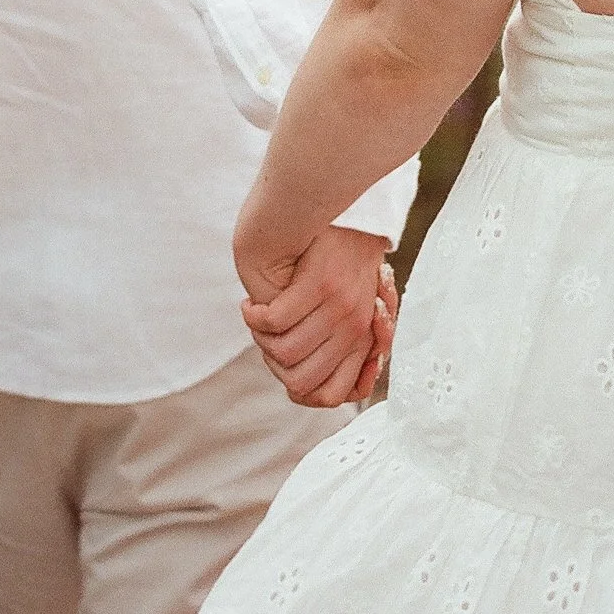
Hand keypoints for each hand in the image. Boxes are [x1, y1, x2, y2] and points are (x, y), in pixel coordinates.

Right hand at [237, 222, 397, 407]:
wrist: (354, 217)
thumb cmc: (349, 264)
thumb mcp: (357, 311)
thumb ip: (342, 347)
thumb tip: (315, 385)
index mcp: (362, 341)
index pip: (329, 396)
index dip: (301, 391)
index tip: (287, 365)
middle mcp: (353, 329)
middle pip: (299, 381)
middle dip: (274, 365)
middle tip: (268, 339)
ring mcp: (338, 307)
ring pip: (283, 352)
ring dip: (260, 339)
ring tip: (259, 317)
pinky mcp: (319, 284)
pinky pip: (274, 319)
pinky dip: (254, 315)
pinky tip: (252, 303)